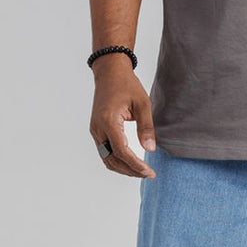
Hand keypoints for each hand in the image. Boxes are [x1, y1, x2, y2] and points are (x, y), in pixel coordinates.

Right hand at [90, 59, 157, 177]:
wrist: (110, 72)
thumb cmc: (127, 85)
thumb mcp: (142, 103)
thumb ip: (146, 127)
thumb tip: (150, 149)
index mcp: (108, 121)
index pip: (121, 151)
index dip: (135, 164)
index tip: (149, 171)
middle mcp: (98, 129)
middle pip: (112, 159)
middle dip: (130, 170)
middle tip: (148, 174)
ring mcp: (95, 130)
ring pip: (106, 158)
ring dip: (123, 168)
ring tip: (141, 171)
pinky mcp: (96, 130)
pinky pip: (105, 151)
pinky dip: (117, 160)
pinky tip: (131, 162)